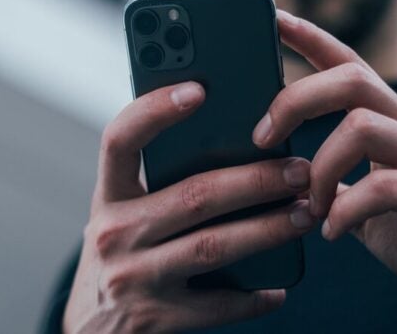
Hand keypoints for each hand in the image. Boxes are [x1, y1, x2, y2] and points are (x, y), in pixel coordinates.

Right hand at [63, 82, 314, 332]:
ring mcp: (133, 278)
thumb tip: (235, 141)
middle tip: (299, 169)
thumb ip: (158, 182)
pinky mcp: (156, 318)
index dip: (154, 110)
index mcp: (107, 196)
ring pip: (213, 245)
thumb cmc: (121, 256)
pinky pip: (217, 305)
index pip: (119, 140)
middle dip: (254, 179)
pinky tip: (279, 286)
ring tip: (306, 213)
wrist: (90, 333)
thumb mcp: (122, 214)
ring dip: (267, 229)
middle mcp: (113, 233)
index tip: (199, 88)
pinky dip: (253, 296)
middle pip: (193, 195)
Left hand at [253, 10, 396, 330]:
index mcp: (394, 125)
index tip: (274, 18)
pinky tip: (332, 232)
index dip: (312, 39)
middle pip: (353, 79)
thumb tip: (282, 174)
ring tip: (308, 206)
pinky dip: (346, 209)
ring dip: (319, 167)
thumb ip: (333, 183)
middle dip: (296, 100)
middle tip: (262, 138)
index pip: (350, 65)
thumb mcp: (366, 204)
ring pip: (363, 126)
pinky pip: (386, 187)